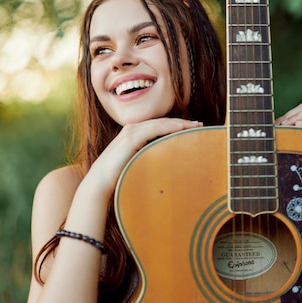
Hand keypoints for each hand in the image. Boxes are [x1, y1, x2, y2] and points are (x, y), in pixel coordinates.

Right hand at [87, 118, 202, 197]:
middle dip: (183, 122)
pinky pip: (154, 129)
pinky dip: (169, 127)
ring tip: (195, 126)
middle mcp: (134, 128)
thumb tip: (168, 160)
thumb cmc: (119, 174)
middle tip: (201, 125)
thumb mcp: (138, 161)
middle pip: (163, 121)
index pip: (160, 125)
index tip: (194, 128)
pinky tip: (181, 129)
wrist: (101, 181)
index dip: (177, 125)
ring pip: (161, 123)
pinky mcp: (131, 137)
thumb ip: (149, 156)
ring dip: (179, 123)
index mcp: (135, 132)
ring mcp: (132, 131)